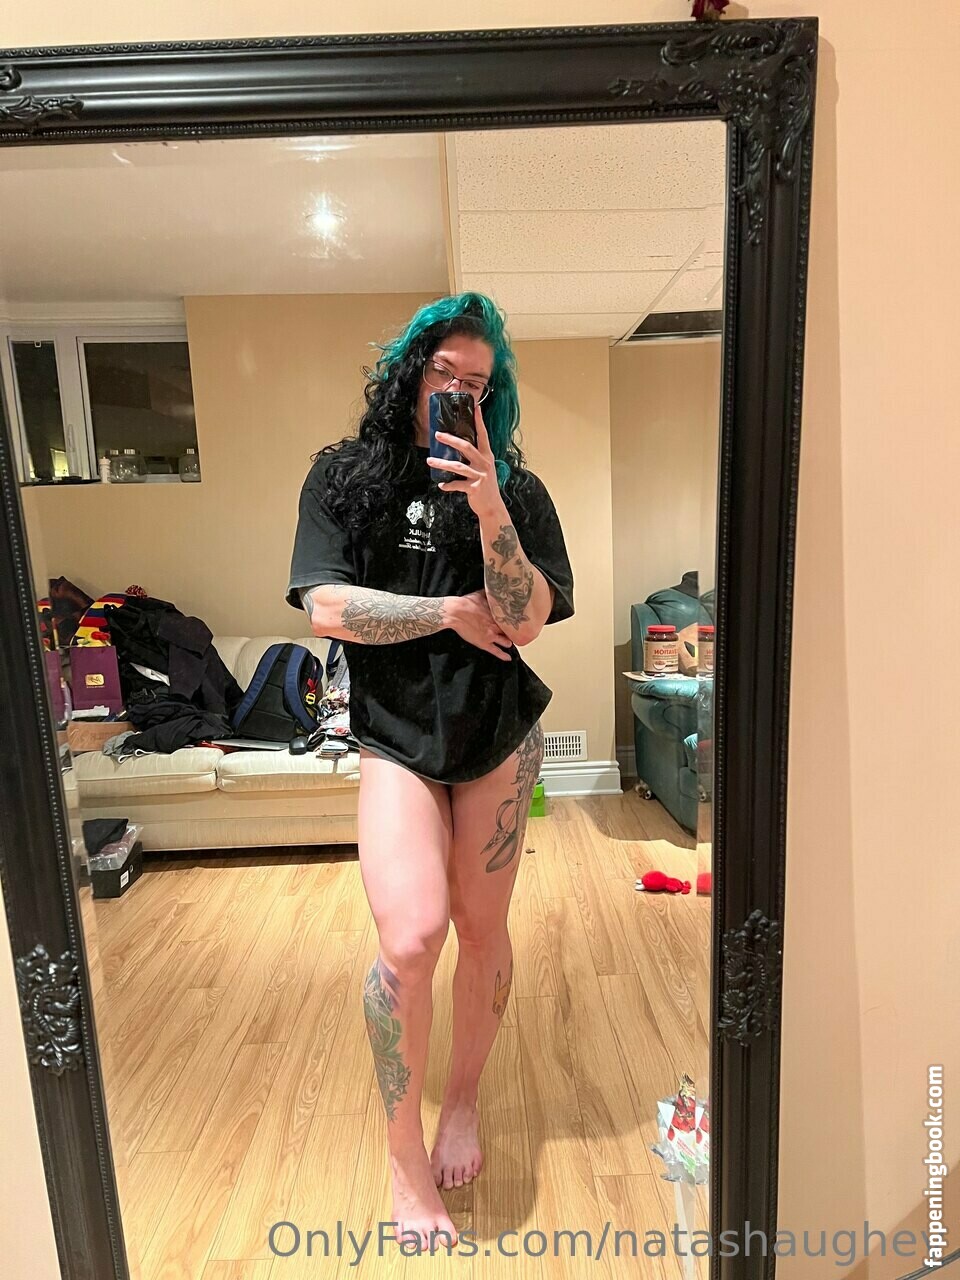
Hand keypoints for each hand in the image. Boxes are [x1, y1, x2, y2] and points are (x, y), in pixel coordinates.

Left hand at [426, 399, 502, 518]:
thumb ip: (474, 457)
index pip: (483, 435)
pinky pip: (457, 484)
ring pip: (458, 466)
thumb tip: (457, 447)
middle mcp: (485, 463)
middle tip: (438, 435)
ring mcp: (480, 476)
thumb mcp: (484, 468)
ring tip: (430, 461)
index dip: (479, 421)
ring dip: (442, 463)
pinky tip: (441, 485)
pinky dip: (447, 485)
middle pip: (466, 447)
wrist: (492, 506)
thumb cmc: (485, 485)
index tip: (476, 407)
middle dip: (451, 439)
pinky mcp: (474, 488)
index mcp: (487, 456)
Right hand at [444, 590, 513, 660]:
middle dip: (513, 632)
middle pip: (511, 631)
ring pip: (506, 642)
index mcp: (498, 614)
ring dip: (508, 642)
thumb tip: (493, 587)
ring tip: (510, 643)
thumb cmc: (466, 603)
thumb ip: (489, 594)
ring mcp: (491, 635)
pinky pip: (497, 652)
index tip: (517, 622)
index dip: (514, 621)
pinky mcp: (484, 643)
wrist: (456, 612)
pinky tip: (508, 658)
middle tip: (516, 633)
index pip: (511, 619)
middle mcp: (497, 625)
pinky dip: (503, 656)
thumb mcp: (480, 595)